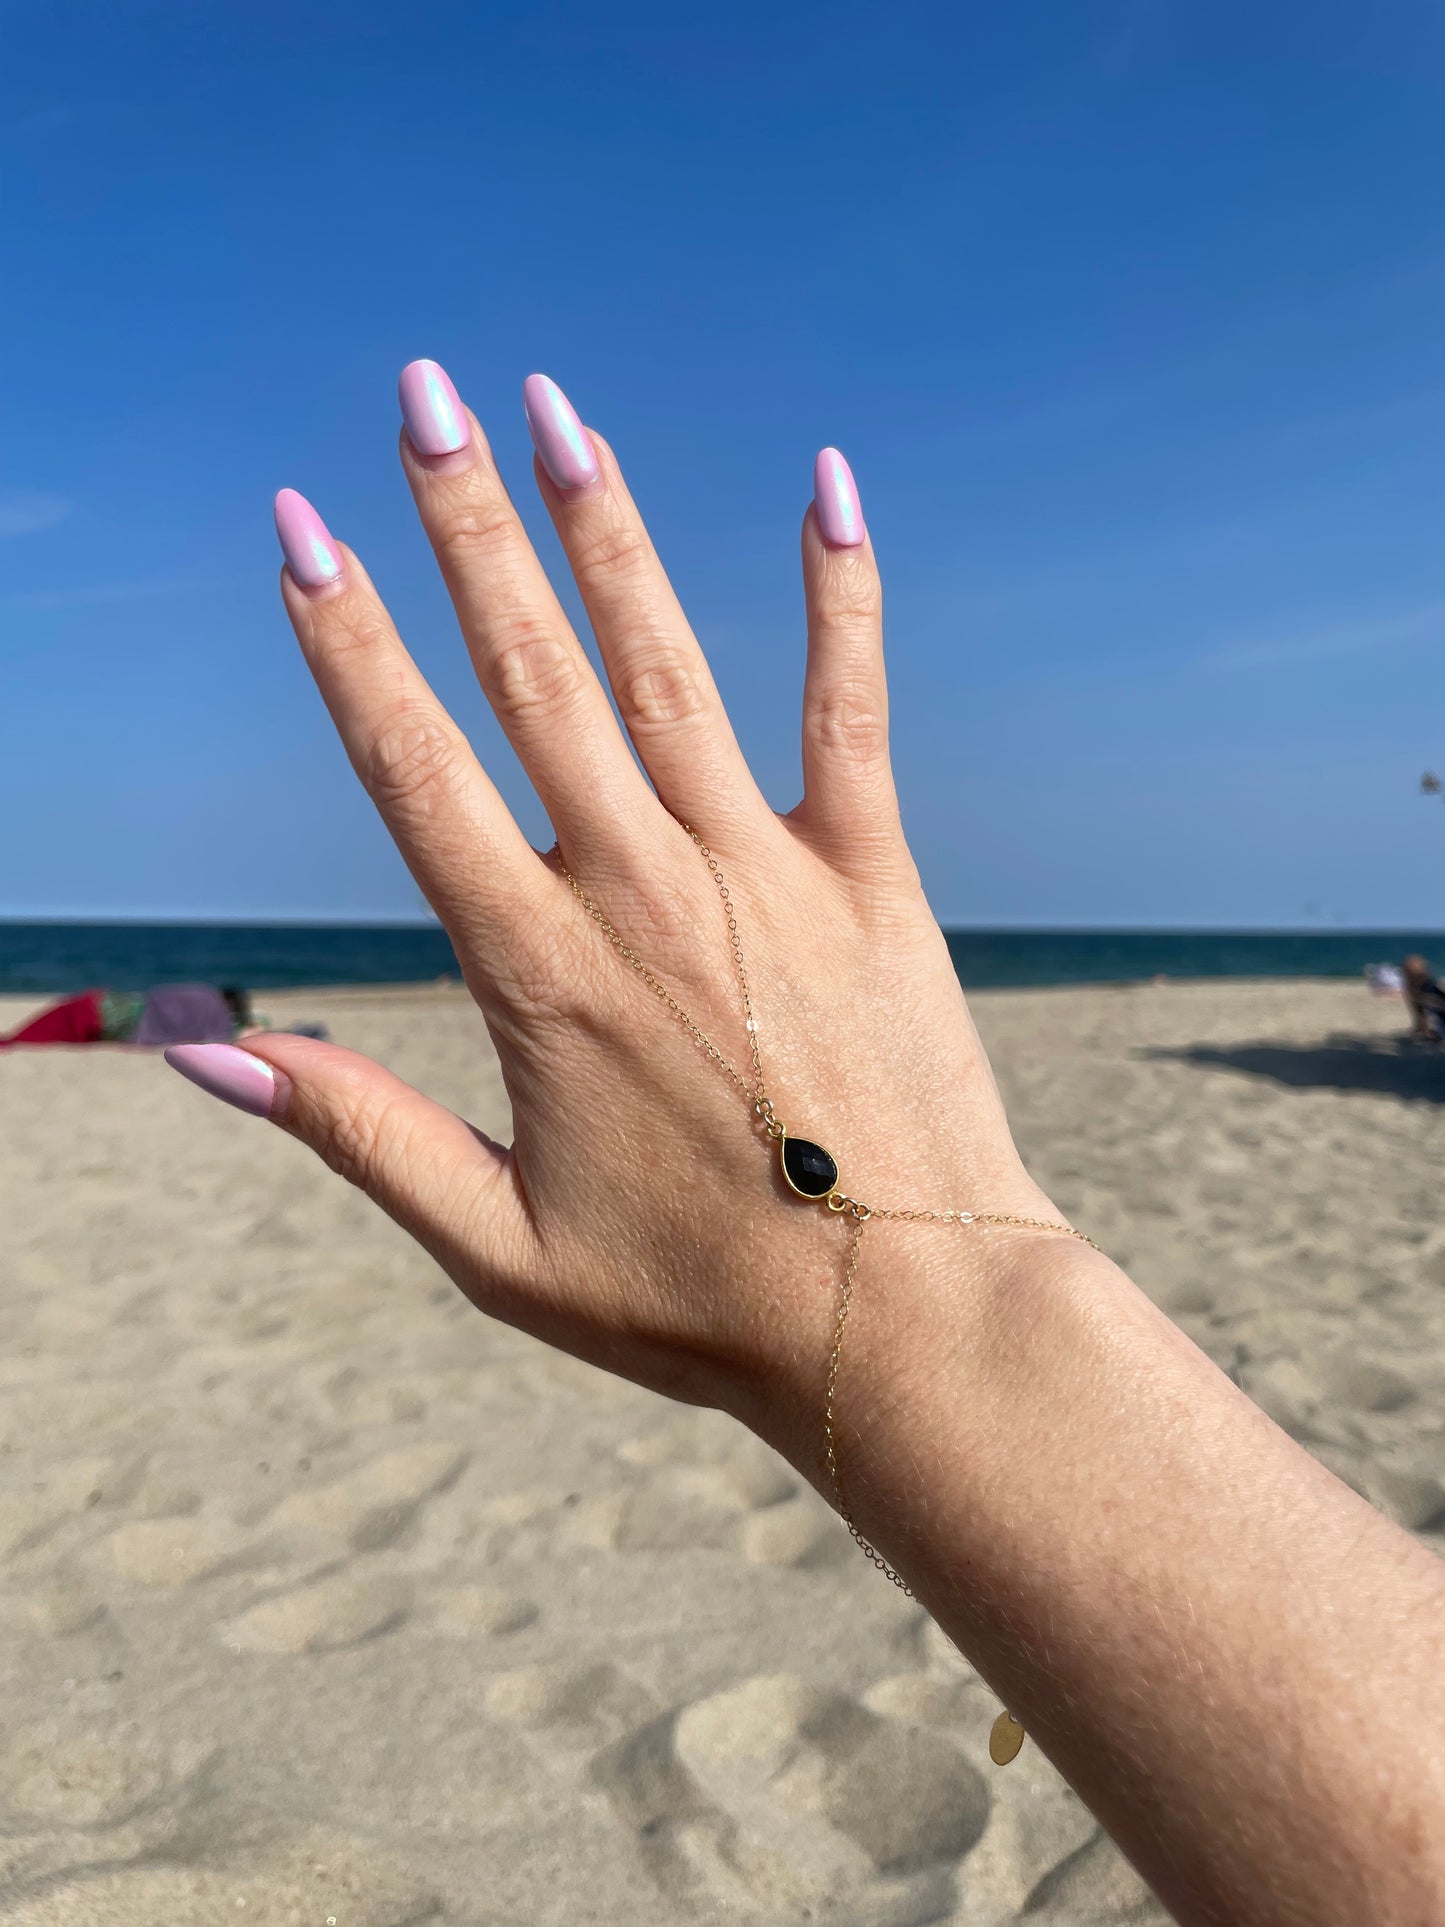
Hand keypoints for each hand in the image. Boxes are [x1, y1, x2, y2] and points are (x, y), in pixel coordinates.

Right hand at [170, 363, 1073, 1475]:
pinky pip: (847, 712)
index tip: (300, 529)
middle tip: (421, 393)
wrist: (905, 1326)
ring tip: (553, 410)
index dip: (346, 643)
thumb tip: (197, 1052)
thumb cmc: (698, 1302)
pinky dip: (840, 597)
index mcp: (537, 971)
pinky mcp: (871, 878)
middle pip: (530, 674)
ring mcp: (762, 872)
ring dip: (604, 529)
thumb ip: (354, 1130)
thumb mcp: (495, 1246)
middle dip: (464, 525)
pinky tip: (829, 486)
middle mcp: (641, 891)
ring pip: (664, 666)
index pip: (414, 769)